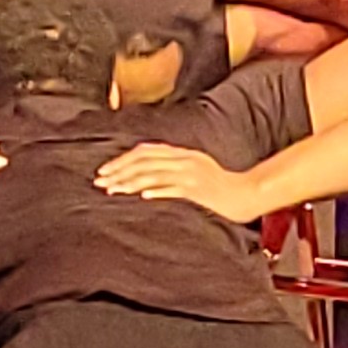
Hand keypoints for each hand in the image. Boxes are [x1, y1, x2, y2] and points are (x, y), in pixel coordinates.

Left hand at [92, 142, 263, 221]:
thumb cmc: (220, 187)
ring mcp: (192, 174)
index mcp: (183, 153)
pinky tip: (142, 196)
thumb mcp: (195, 170)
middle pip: (145, 161)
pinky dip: (158, 191)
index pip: (145, 151)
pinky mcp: (200, 190)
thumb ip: (173, 168)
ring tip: (113, 190)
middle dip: (119, 170)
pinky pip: (175, 189)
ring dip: (130, 182)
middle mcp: (185, 160)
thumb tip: (146, 177)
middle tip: (100, 181)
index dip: (122, 159)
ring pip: (155, 174)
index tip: (105, 171)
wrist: (247, 194)